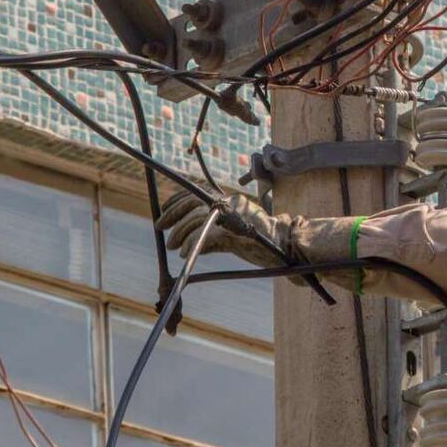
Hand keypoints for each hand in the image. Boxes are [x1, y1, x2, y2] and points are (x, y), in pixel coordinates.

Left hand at [156, 190, 289, 266]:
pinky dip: (192, 244)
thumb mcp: (235, 234)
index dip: (177, 201)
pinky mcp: (235, 232)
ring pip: (197, 219)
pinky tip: (184, 253)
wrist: (286, 246)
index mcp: (230, 201)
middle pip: (193, 203)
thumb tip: (192, 242)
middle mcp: (230, 204)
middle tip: (159, 227)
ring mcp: (233, 216)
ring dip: (180, 233)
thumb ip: (215, 233)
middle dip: (172, 215)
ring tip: (173, 246)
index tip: (164, 211)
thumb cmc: (263, 242)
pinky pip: (206, 236)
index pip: (197, 194)